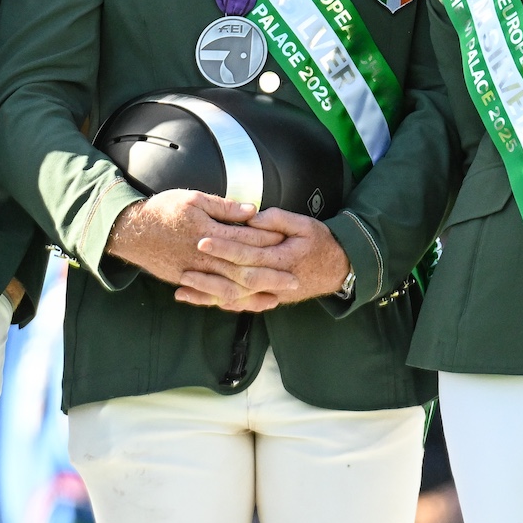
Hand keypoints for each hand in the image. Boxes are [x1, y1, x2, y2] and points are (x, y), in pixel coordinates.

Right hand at [103, 191, 289, 304]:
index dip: (269, 243)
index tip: (289, 246)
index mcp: (210, 234)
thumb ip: (224, 207)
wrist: (130, 231)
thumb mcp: (193, 199)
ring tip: (276, 298)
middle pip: (244, 271)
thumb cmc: (162, 211)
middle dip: (271, 277)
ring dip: (255, 295)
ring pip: (231, 290)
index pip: (247, 241)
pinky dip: (231, 302)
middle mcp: (205, 257)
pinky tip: (245, 304)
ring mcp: (195, 273)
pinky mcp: (186, 281)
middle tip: (294, 281)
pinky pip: (213, 297)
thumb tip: (252, 212)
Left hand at [179, 208, 352, 312]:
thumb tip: (252, 217)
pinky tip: (198, 300)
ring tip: (182, 288)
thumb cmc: (321, 243)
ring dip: (208, 294)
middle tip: (185, 265)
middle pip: (237, 278)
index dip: (224, 247)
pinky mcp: (267, 300)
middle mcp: (274, 280)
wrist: (339, 270)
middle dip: (209, 274)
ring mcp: (271, 293)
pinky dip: (218, 303)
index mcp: (282, 258)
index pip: (248, 253)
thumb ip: (278, 220)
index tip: (202, 239)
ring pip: (236, 297)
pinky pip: (241, 305)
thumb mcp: (306, 225)